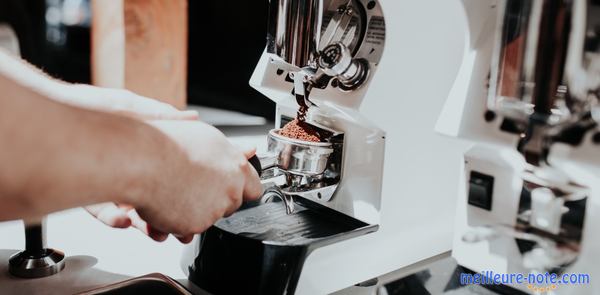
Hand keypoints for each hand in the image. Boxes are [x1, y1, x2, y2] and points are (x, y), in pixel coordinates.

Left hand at [73, 84, 198, 238]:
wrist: (48, 129)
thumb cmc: (84, 110)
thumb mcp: (131, 109)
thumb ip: (163, 118)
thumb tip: (192, 119)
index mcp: (140, 144)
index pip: (167, 168)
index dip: (180, 185)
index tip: (190, 198)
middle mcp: (125, 163)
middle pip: (152, 193)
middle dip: (164, 212)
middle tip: (174, 225)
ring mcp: (107, 180)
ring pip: (132, 207)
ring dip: (144, 222)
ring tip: (152, 229)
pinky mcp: (88, 195)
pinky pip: (106, 214)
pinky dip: (117, 219)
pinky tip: (125, 218)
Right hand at [124, 120, 261, 239]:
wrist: (141, 161)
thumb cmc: (167, 144)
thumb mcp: (207, 137)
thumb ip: (231, 151)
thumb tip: (249, 151)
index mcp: (237, 167)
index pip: (254, 188)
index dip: (242, 188)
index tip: (234, 188)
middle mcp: (230, 190)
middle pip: (231, 204)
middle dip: (215, 200)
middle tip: (192, 186)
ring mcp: (214, 210)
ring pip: (208, 218)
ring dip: (193, 211)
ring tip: (173, 191)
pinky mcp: (196, 225)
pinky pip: (188, 229)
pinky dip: (176, 221)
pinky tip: (164, 203)